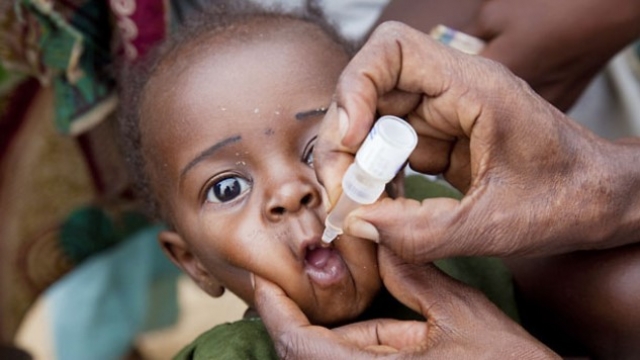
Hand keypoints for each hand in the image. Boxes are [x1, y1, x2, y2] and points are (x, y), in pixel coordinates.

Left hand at [254, 248, 557, 358]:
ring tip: (310, 288)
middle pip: (305, 353)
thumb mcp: (459, 313)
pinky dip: (337, 338)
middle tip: (283, 277)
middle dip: (290, 315)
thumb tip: (377, 234)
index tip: (262, 282)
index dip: (276, 312)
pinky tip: (345, 316)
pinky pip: (347, 359)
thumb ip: (412, 274)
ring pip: (323, 357)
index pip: (301, 347)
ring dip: (310, 327)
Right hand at [315, 22, 639, 261]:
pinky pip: (395, 151)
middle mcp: (453, 92)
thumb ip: (422, 232)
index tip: (352, 137)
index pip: (393, 50)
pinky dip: (380, 178)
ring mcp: (446, 116)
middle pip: (372, 92)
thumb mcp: (494, 226)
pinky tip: (382, 207)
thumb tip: (359, 223)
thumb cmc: (568, 201)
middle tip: (342, 191)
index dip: (357, 86)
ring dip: (361, 163)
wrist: (603, 203)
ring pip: (378, 123)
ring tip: (360, 206)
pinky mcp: (443, 142)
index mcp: (472, 87)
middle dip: (347, 141)